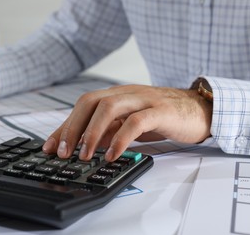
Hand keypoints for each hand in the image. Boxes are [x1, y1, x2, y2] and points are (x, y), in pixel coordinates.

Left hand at [42, 85, 212, 161]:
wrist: (199, 109)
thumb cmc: (161, 116)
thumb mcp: (128, 123)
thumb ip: (107, 131)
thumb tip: (83, 144)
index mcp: (116, 95)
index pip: (83, 106)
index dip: (65, 125)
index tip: (50, 146)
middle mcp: (126, 93)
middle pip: (90, 102)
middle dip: (72, 127)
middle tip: (63, 152)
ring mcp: (143, 99)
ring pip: (109, 107)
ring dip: (92, 132)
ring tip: (84, 155)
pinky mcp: (161, 110)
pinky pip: (137, 121)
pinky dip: (121, 138)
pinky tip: (112, 155)